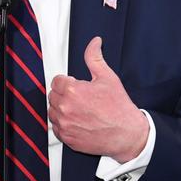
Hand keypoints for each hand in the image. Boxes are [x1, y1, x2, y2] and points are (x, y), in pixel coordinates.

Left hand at [48, 36, 148, 162]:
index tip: (76, 86)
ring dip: (62, 110)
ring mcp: (65, 124)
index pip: (56, 81)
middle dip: (64, 95)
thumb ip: (95, 57)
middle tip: (80, 98)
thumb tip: (94, 42)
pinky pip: (56, 128)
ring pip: (53, 112)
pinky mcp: (67, 138)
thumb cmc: (119, 106)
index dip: (67, 82)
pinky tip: (78, 122)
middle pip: (53, 96)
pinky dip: (64, 125)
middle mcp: (65, 107)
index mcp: (72, 90)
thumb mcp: (108, 77)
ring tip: (79, 110)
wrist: (127, 134)